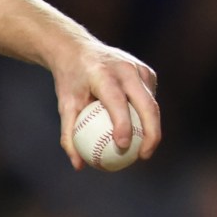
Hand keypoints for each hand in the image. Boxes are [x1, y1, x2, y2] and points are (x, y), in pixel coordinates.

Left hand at [52, 40, 160, 169]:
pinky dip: (146, 116)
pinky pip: (150, 99)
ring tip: (144, 151)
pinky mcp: (146, 72)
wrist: (78, 49)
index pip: (117, 102)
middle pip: (147, 104)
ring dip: (152, 128)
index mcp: (103, 74)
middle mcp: (125, 69)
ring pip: (152, 103)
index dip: (123, 125)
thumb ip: (69, 135)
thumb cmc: (70, 81)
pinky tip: (141, 134)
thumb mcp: (64, 106)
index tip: (123, 146)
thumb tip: (79, 166)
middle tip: (143, 156)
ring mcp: (139, 68)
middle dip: (151, 133)